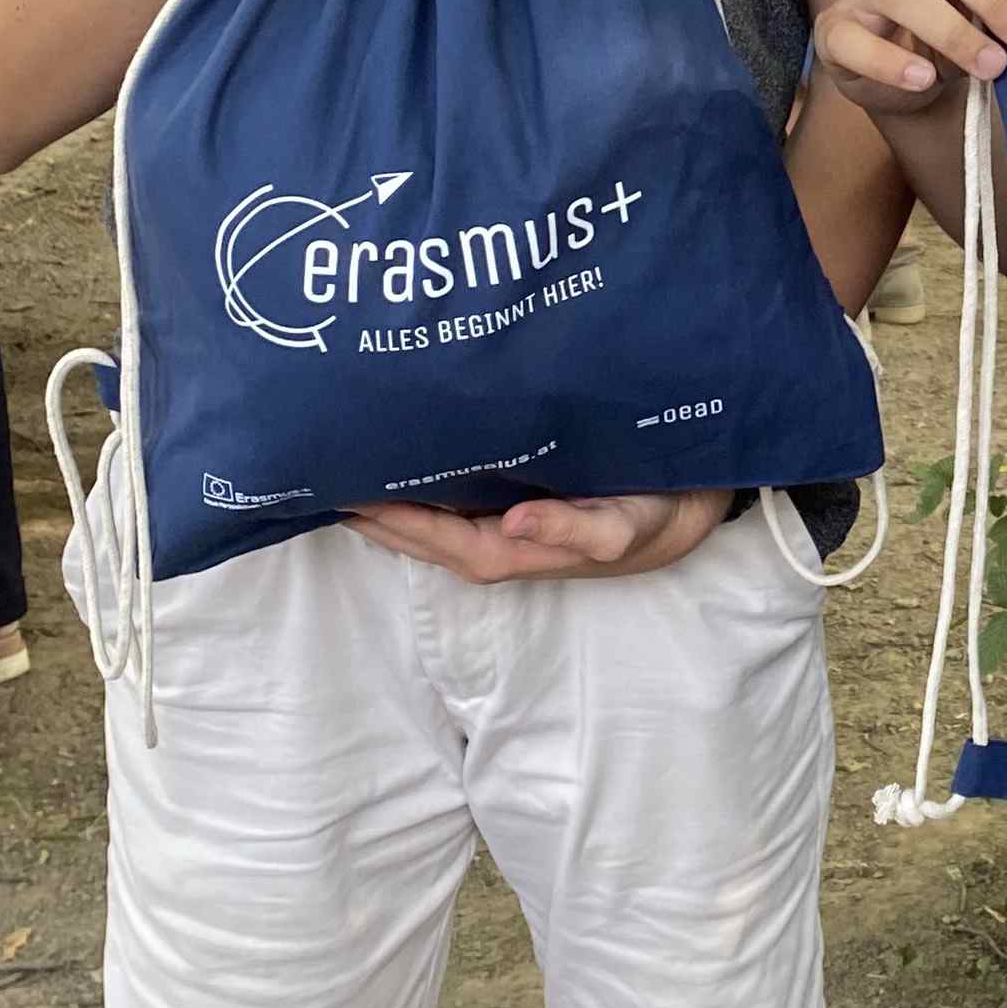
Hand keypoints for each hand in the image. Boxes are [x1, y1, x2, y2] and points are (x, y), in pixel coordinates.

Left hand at [343, 488, 730, 584]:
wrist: (692, 507)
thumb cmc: (657, 515)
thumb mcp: (626, 523)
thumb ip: (573, 529)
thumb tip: (513, 523)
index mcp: (513, 550)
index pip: (432, 537)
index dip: (387, 519)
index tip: (341, 493)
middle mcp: (498, 541)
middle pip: (416, 531)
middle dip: (367, 510)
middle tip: (314, 474)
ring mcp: (503, 524)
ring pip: (428, 514)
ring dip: (384, 498)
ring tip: (337, 463)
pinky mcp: (513, 503)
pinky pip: (449, 497)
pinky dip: (416, 481)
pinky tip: (395, 457)